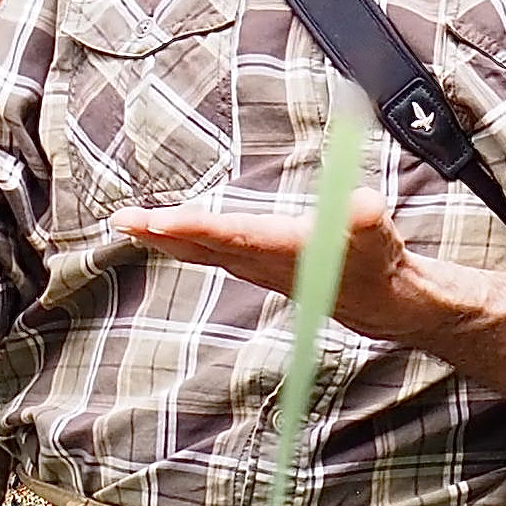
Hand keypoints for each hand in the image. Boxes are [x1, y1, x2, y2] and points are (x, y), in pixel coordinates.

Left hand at [107, 189, 431, 344]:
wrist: (384, 300)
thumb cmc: (379, 263)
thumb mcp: (380, 236)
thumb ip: (368, 220)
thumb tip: (361, 205)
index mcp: (283, 251)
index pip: (230, 236)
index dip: (193, 227)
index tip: (158, 221)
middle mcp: (262, 262)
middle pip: (202, 246)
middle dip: (161, 233)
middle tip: (121, 220)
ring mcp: (256, 267)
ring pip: (200, 251)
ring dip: (164, 238)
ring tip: (127, 223)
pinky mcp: (258, 264)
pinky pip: (209, 251)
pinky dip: (183, 241)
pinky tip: (163, 234)